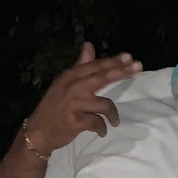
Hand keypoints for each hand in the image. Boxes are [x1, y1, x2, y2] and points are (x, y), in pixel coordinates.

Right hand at [25, 42, 141, 153]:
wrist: (38, 132)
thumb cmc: (55, 107)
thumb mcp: (65, 83)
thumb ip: (80, 65)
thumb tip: (89, 44)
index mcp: (70, 77)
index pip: (95, 66)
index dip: (113, 61)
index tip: (130, 56)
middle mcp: (72, 87)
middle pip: (101, 77)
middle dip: (121, 72)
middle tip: (139, 67)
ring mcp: (74, 104)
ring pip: (105, 105)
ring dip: (112, 115)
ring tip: (114, 122)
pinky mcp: (75, 122)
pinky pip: (98, 123)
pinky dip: (102, 128)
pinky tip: (102, 132)